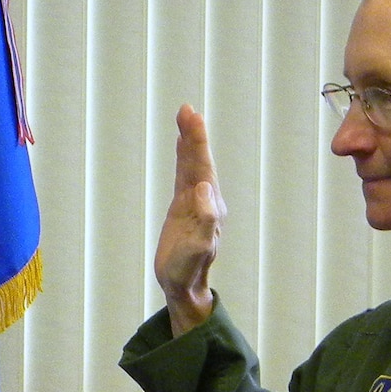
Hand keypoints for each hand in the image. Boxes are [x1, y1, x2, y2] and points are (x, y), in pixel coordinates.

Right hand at [153, 104, 224, 334]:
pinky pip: (183, 173)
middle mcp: (205, 199)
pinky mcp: (183, 205)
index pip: (203, 166)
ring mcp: (194, 201)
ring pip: (191, 163)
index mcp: (210, 205)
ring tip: (184, 115)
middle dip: (194, 134)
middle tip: (186, 108)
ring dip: (188, 139)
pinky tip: (180, 142)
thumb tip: (203, 188)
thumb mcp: (198, 248)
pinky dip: (182, 155)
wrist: (182, 283)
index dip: (197, 142)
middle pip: (199, 159)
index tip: (192, 119)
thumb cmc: (189, 269)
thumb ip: (205, 219)